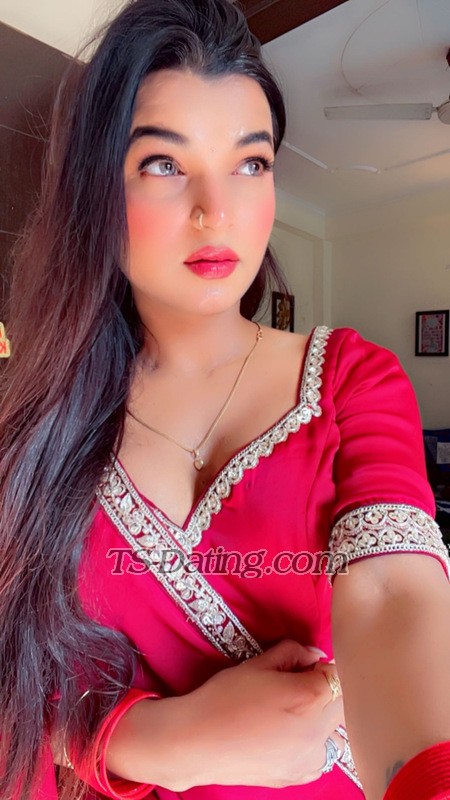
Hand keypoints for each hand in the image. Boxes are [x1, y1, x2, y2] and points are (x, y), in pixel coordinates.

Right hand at [167, 639, 344, 789]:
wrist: (196, 742)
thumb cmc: (224, 699)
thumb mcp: (257, 664)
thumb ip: (292, 652)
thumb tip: (313, 655)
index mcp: (310, 697)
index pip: (337, 674)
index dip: (319, 667)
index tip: (301, 667)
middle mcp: (317, 731)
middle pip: (341, 704)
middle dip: (324, 691)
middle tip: (294, 687)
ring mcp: (309, 758)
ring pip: (336, 732)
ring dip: (323, 720)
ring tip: (292, 713)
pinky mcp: (298, 776)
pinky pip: (321, 756)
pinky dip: (313, 744)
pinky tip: (286, 735)